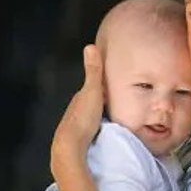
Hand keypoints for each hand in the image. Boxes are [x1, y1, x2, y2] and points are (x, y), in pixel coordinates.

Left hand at [51, 44, 103, 180]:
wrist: (70, 145)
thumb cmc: (83, 117)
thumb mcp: (92, 91)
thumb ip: (93, 71)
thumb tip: (90, 46)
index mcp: (80, 98)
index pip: (93, 88)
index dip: (102, 85)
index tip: (115, 83)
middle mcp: (77, 110)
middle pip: (93, 103)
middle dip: (103, 101)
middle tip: (119, 101)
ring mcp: (77, 126)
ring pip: (92, 117)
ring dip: (101, 116)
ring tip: (116, 117)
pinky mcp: (81, 139)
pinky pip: (93, 130)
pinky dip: (100, 127)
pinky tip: (107, 132)